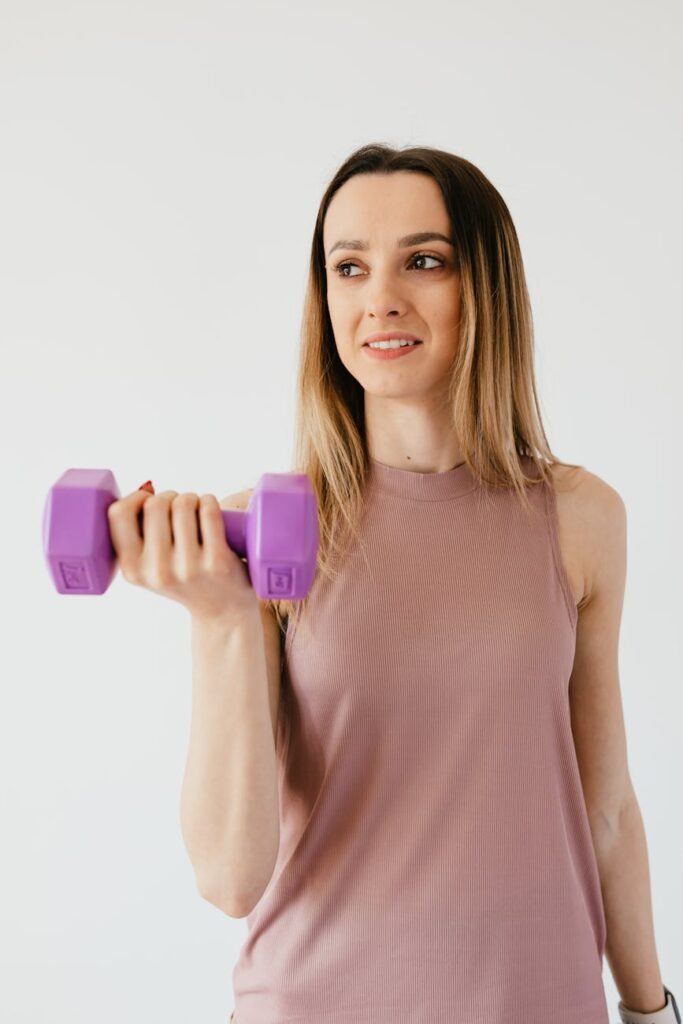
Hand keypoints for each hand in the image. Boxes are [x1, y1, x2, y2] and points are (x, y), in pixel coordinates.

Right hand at [106, 486, 259, 623]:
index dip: (135, 498)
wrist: (222, 610)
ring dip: (191, 498)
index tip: (149, 501)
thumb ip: (136, 537)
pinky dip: (209, 502)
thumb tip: (142, 491)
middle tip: (180, 507)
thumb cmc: (184, 576)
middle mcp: (157, 571)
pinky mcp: (217, 562)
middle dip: (170, 496)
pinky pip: (209, 511)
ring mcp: (188, 568)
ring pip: (183, 504)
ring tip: (196, 510)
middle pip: (155, 504)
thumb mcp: (149, 568)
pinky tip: (209, 509)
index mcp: (132, 570)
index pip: (118, 514)